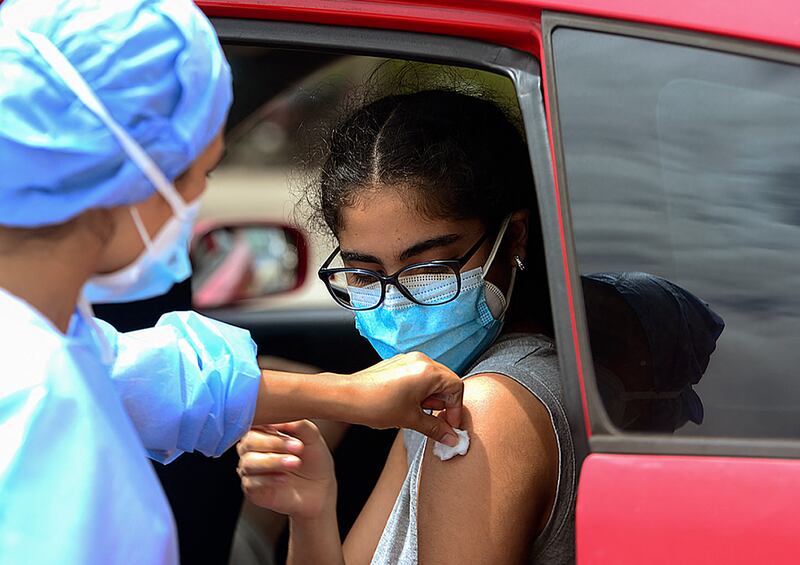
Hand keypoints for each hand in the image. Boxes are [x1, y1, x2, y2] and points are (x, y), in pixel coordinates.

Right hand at [237, 421, 335, 519]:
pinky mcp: (252, 489)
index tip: (288, 427)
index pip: (252, 422)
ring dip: (273, 461)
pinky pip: (251, 482)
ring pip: (249, 462)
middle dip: (274, 443)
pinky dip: (268, 479)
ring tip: (295, 462)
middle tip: (298, 447)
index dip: (268, 424)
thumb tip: (279, 418)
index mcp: (262, 431)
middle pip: (249, 442)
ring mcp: (250, 469)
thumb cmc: (313, 458)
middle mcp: (252, 449)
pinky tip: (285, 478)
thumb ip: (297, 423)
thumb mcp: (311, 436)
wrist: (321, 488)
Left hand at [347, 352, 463, 445]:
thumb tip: (451, 437)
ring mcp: (408, 360)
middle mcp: (420, 361)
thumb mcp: (411, 420)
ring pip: (432, 380)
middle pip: (446, 382)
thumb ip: (436, 428)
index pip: (457, 387)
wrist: (346, 397)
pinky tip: (407, 406)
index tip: (450, 424)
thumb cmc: (375, 404)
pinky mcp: (398, 364)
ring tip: (416, 414)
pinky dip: (419, 392)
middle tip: (435, 421)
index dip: (456, 409)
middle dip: (444, 404)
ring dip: (430, 399)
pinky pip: (418, 377)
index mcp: (428, 371)